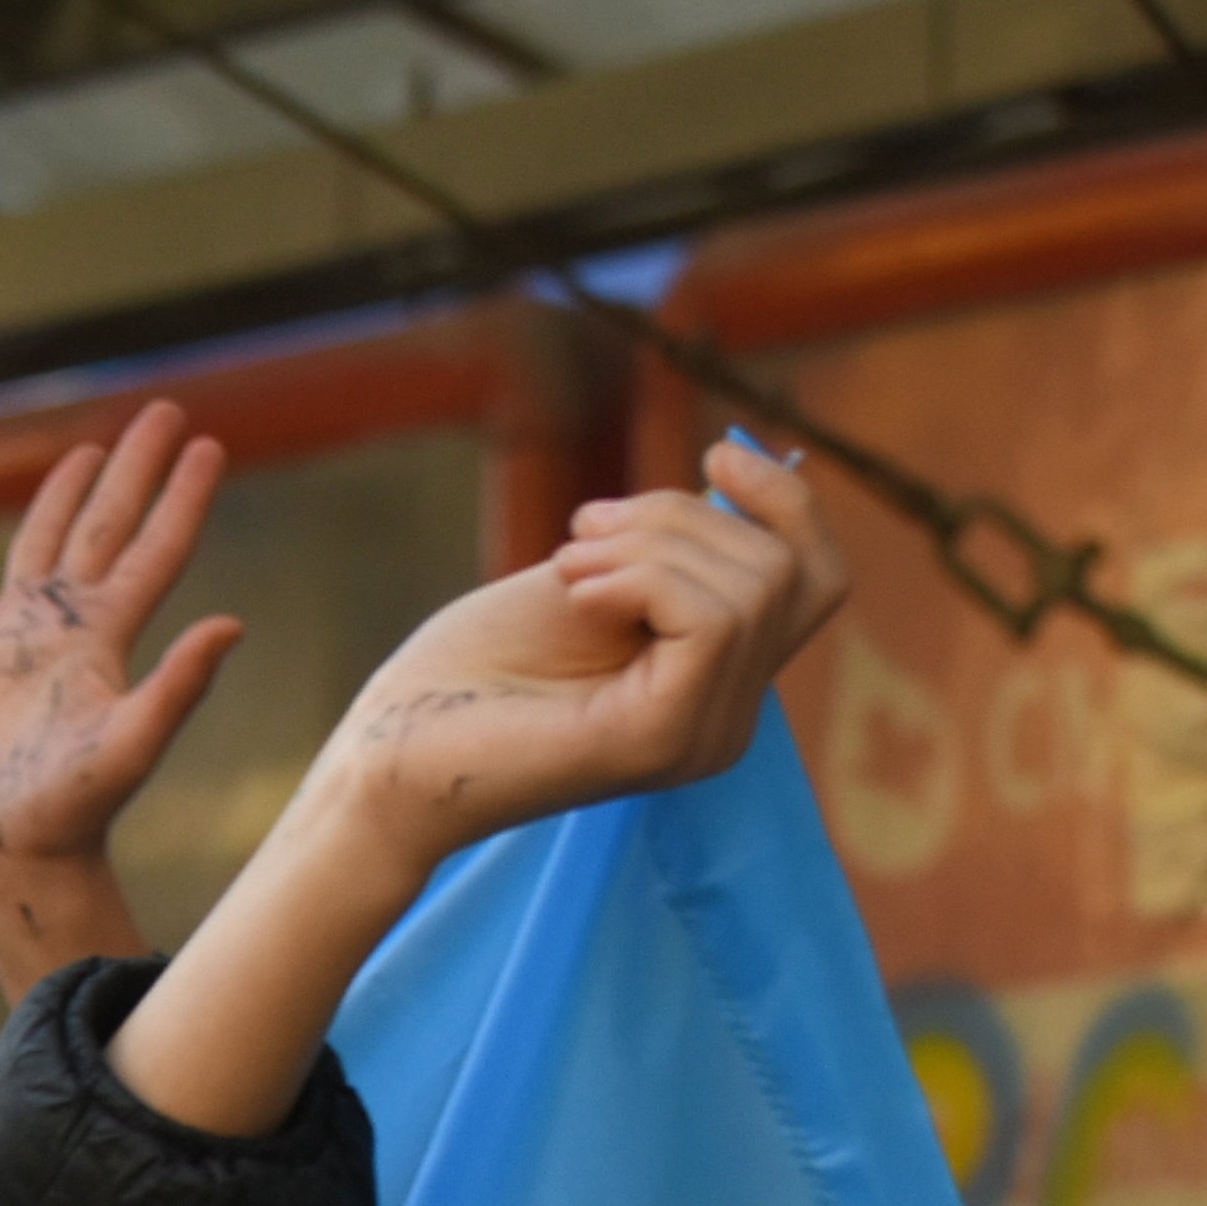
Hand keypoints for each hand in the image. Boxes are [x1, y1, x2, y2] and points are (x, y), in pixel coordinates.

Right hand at [0, 402, 242, 988]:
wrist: (12, 854)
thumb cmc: (73, 811)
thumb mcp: (131, 744)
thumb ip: (179, 685)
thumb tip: (233, 624)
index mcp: (107, 638)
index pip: (154, 549)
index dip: (181, 497)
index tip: (207, 442)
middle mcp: (66, 628)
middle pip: (106, 527)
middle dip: (133, 468)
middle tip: (163, 409)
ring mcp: (13, 644)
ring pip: (39, 547)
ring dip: (62, 498)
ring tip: (86, 451)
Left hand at [307, 439, 848, 876]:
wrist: (389, 752)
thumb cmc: (470, 671)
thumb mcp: (592, 577)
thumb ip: (667, 545)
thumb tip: (746, 467)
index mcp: (716, 684)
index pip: (817, 579)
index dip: (784, 501)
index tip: (713, 454)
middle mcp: (726, 722)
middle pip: (785, 569)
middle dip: (684, 517)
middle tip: (582, 534)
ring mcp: (701, 738)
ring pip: (753, 585)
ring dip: (651, 542)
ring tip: (568, 565)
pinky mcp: (662, 742)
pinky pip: (713, 620)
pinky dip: (642, 578)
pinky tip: (576, 596)